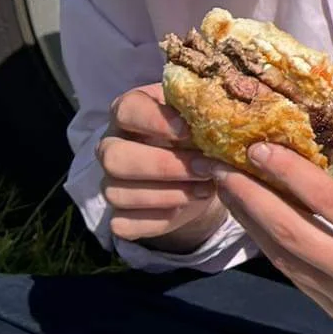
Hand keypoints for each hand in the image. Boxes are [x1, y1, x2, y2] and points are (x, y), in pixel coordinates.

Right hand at [100, 86, 242, 260]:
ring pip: (119, 193)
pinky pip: (124, 224)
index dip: (155, 120)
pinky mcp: (117, 216)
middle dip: (163, 165)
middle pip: (115, 157)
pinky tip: (185, 208)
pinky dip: (157, 220)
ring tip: (206, 188)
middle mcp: (110, 147)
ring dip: (169, 194)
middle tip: (204, 168)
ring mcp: (109, 183)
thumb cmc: (197, 136)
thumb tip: (223, 116)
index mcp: (128, 113)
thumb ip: (204, 112)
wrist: (199, 174)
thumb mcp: (202, 118)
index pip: (127, 109)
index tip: (189, 130)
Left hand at [207, 141, 332, 333]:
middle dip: (252, 200)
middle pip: (291, 233)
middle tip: (225, 173)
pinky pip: (299, 277)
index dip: (286, 170)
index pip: (323, 197)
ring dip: (254, 226)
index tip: (257, 148)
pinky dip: (276, 250)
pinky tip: (262, 228)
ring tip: (233, 197)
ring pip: (286, 260)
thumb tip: (317, 146)